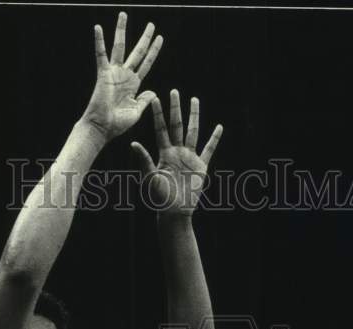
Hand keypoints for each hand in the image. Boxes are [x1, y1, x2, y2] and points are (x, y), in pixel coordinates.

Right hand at [82, 12, 162, 141]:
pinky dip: (99, 41)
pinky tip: (98, 28)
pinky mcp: (103, 74)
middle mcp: (124, 76)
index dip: (154, 51)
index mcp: (133, 85)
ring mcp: (114, 73)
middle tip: (152, 24)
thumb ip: (145, 100)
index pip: (146, 63)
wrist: (102, 128)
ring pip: (120, 47)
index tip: (160, 38)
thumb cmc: (117, 124)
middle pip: (137, 52)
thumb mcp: (136, 112)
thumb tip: (153, 92)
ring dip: (121, 30)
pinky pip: (101, 55)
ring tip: (124, 14)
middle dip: (145, 38)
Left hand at [131, 90, 222, 215]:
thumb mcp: (150, 178)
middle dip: (176, 109)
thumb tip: (133, 143)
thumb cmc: (160, 198)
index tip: (155, 98)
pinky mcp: (201, 166)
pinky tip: (219, 127)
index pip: (160, 129)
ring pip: (193, 132)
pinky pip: (209, 149)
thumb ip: (144, 160)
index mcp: (164, 153)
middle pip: (177, 125)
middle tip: (175, 91)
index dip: (158, 114)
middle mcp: (176, 152)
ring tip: (194, 100)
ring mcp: (189, 157)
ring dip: (194, 116)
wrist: (175, 212)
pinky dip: (214, 138)